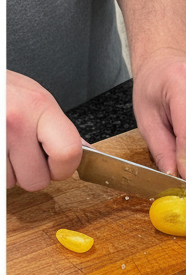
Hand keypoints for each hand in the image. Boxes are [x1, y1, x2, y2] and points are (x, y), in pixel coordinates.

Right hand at [6, 71, 83, 190]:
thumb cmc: (1, 90)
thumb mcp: (33, 98)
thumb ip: (58, 128)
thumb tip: (87, 151)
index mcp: (38, 106)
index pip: (68, 153)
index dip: (63, 168)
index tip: (57, 165)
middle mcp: (15, 120)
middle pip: (37, 180)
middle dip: (31, 173)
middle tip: (21, 152)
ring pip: (11, 184)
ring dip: (8, 172)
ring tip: (4, 146)